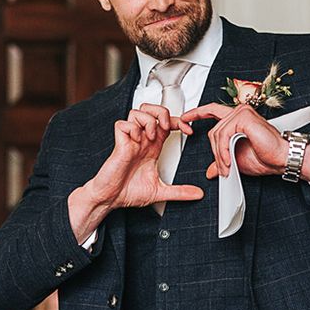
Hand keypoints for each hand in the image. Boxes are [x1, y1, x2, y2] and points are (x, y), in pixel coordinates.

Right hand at [68, 104, 203, 240]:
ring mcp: (130, 141)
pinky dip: (132, 129)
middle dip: (162, 113)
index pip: (166, 124)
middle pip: (150, 110)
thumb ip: (180, 191)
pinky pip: (123, 124)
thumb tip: (198, 194)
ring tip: (151, 135)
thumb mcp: (160, 191)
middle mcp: (141, 141)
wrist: (111, 199)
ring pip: (137, 112)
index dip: (179, 122)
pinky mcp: (119, 144)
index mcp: (152, 148)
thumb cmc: (128, 192)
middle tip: (166, 127)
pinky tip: (136, 141)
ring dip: (148, 121)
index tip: (188, 130)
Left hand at [180, 103, 288, 178]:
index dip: (196, 113)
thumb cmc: (265, 157)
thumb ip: (221, 160)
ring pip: (217, 135)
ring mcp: (241, 113)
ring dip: (219, 154)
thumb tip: (210, 171)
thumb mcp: (236, 160)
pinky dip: (224, 151)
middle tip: (222, 167)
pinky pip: (223, 135)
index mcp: (237, 119)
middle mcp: (239, 112)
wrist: (281, 159)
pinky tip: (229, 160)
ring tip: (227, 166)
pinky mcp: (244, 118)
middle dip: (214, 152)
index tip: (184, 119)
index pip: (212, 111)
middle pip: (213, 131)